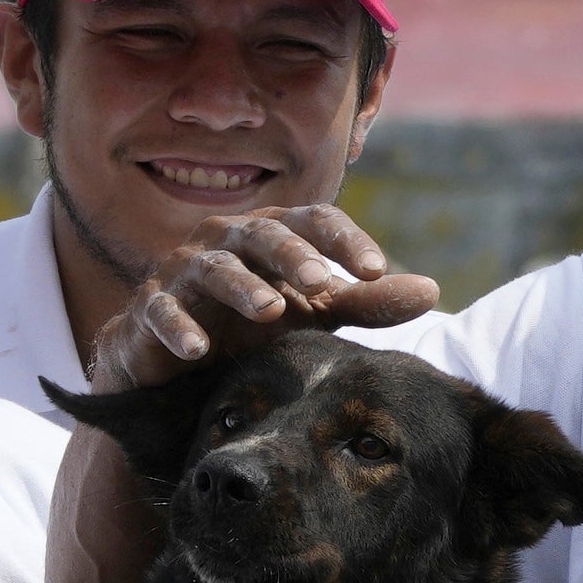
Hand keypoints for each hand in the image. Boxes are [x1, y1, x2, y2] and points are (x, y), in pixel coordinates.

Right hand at [91, 202, 438, 389]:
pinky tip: (197, 350)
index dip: (345, 241)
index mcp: (273, 235)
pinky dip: (179, 328)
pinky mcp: (149, 307)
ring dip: (243, 288)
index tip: (376, 269)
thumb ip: (365, 302)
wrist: (174, 360)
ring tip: (271, 311)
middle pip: (264, 235)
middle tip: (321, 282)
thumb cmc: (252, 326)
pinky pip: (162, 310)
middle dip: (293, 256)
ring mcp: (184, 270)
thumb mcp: (314, 315)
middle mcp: (228, 240)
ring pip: (215, 268)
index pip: (315, 222)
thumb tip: (433, 291)